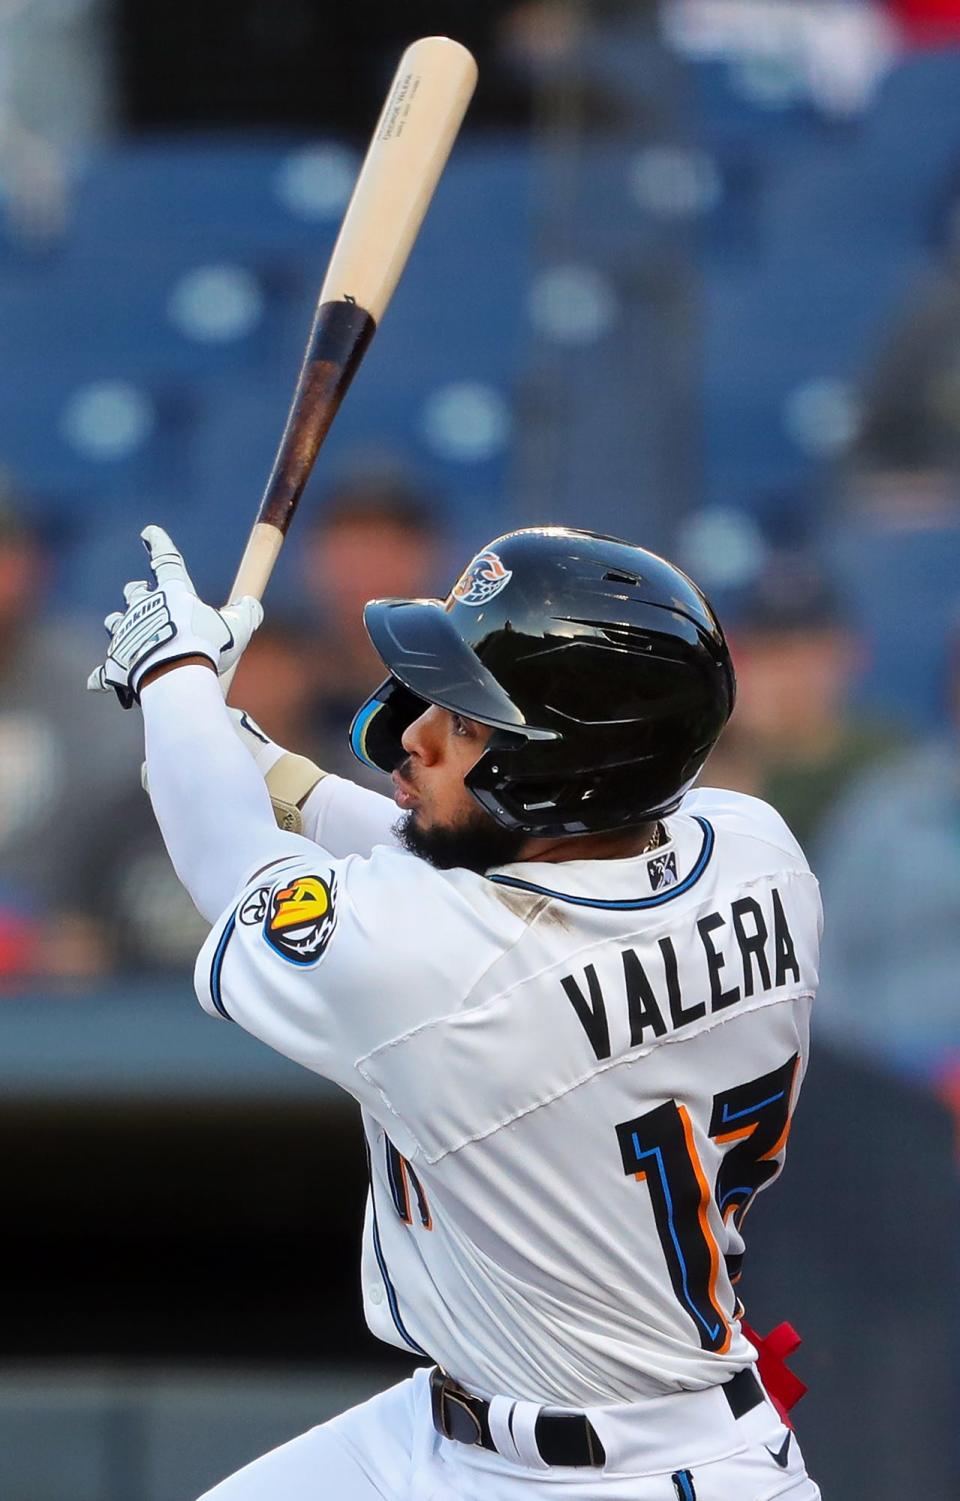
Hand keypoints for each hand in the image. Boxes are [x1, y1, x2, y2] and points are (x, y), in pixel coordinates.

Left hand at [87, 525, 262, 707]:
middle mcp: (143, 607)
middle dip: (138, 593)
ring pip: (114, 622)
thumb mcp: (237, 627)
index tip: (148, 532)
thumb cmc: (207, 646)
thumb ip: (245, 613)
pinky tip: (98, 682)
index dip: (158, 543)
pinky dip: (103, 676)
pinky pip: (103, 671)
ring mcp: (126, 634)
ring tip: (129, 634)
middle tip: (142, 596)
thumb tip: (251, 605)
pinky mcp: (115, 663)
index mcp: (172, 593)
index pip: (165, 559)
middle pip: (134, 592)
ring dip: (120, 626)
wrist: (176, 675)